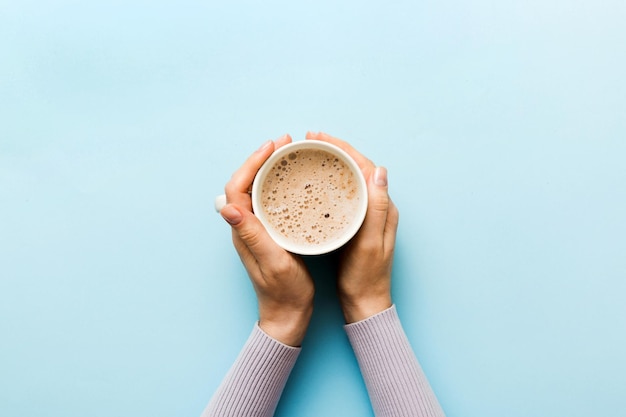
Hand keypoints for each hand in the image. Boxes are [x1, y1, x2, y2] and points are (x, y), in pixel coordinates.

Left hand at [220, 134, 313, 345]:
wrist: (288, 316)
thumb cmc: (284, 293)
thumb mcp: (273, 263)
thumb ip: (253, 235)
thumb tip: (227, 207)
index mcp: (244, 230)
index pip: (236, 186)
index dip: (251, 163)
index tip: (272, 147)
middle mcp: (246, 226)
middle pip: (245, 182)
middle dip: (261, 158)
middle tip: (284, 143)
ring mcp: (257, 230)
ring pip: (256, 189)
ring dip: (269, 168)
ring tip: (289, 153)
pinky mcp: (270, 234)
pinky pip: (269, 200)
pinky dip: (279, 184)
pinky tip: (295, 180)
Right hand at [305, 132, 398, 322]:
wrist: (364, 302)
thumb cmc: (366, 277)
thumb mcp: (370, 244)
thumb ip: (376, 208)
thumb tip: (380, 171)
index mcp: (384, 208)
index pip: (365, 166)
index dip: (343, 148)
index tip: (320, 138)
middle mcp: (377, 207)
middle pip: (357, 168)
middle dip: (335, 149)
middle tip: (310, 139)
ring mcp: (366, 215)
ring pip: (349, 179)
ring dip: (331, 162)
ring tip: (310, 152)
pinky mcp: (355, 224)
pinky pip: (343, 193)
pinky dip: (329, 181)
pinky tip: (314, 181)